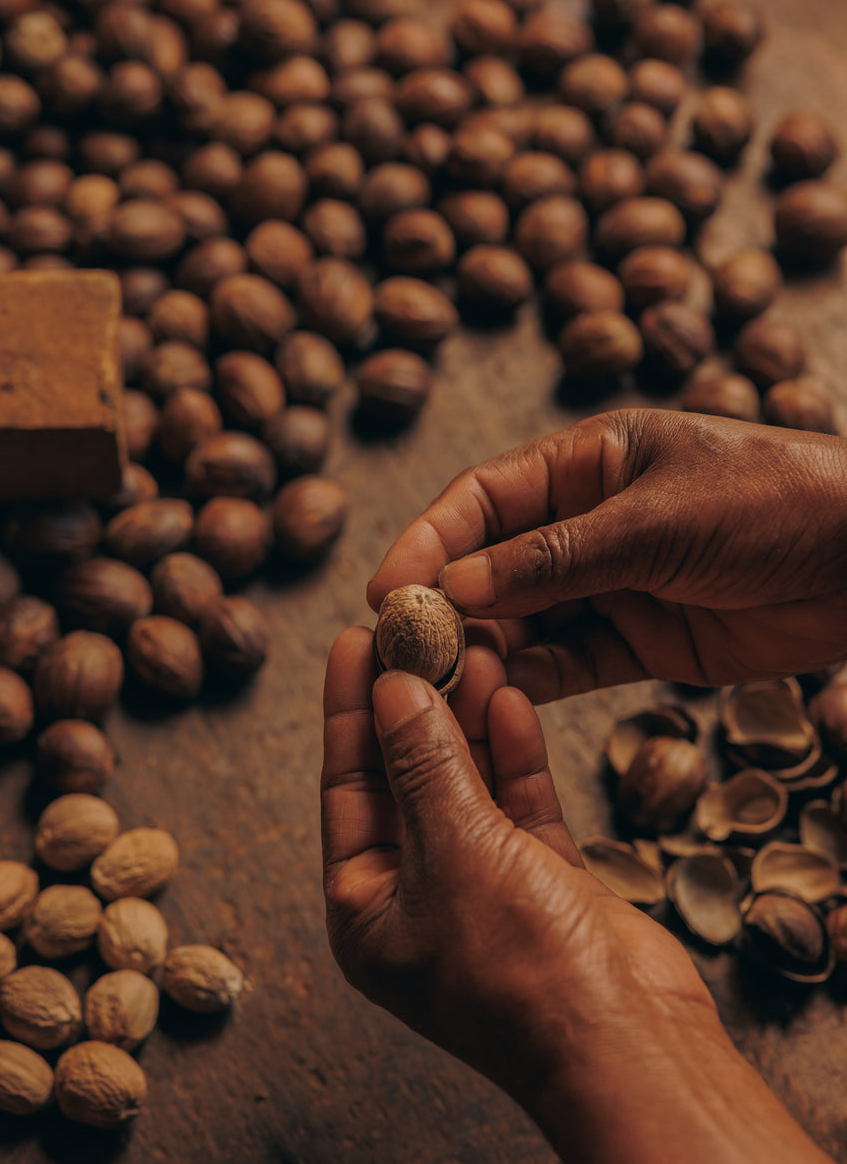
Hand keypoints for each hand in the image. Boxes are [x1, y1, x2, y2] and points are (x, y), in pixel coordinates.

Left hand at [321, 627, 716, 1101]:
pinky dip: (513, 752)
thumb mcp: (452, 851)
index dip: (350, 710)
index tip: (356, 640)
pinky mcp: (544, 881)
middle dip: (413, 703)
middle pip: (405, 776)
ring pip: (466, 782)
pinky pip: (518, 802)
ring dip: (466, 716)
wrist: (628, 1045)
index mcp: (365, 909)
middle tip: (416, 627)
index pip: (347, 786)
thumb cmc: (519, 973)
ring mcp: (483, 888)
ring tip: (471, 644)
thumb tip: (391, 690)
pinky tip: (509, 696)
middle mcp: (417, 897)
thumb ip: (422, 765)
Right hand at [367, 408, 846, 700]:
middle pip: (495, 565)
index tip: (388, 589)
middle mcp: (591, 521)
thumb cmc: (774, 502)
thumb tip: (454, 589)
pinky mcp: (643, 641)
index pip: (484, 499)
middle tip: (407, 652)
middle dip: (450, 607)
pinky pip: (572, 663)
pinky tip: (502, 701)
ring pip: (526, 622)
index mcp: (589, 462)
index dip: (430, 542)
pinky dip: (535, 683)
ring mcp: (615, 583)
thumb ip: (552, 560)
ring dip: (487, 652)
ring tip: (448, 686)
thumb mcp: (655, 521)